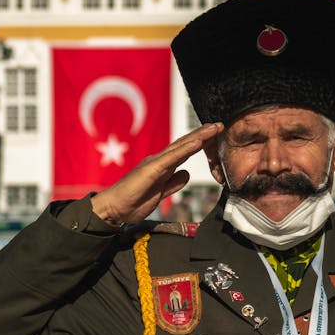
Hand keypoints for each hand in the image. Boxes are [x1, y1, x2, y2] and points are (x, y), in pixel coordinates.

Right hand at [90, 123, 223, 224]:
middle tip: (220, 125)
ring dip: (199, 137)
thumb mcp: (161, 193)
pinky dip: (186, 149)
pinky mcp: (151, 169)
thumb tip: (186, 173)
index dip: (200, 142)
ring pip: (181, 147)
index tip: (215, 135)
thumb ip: (174, 183)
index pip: (185, 151)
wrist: (115, 208)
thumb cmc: (134, 202)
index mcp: (163, 167)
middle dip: (204, 134)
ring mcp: (156, 163)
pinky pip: (172, 158)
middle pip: (185, 144)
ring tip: (214, 128)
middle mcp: (160, 161)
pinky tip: (198, 143)